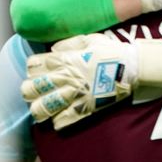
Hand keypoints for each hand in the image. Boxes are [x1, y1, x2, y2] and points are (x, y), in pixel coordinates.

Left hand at [22, 34, 161, 129]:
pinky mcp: (86, 108)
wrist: (134, 67)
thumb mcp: (90, 39)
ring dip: (38, 109)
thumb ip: (68, 44)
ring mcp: (75, 94)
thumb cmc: (112, 51)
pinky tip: (56, 120)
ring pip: (45, 106)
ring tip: (37, 110)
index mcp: (66, 59)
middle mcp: (66, 77)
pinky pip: (65, 119)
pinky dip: (58, 122)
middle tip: (30, 93)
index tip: (34, 71)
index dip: (31, 69)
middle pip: (34, 87)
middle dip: (28, 91)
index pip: (35, 65)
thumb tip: (53, 50)